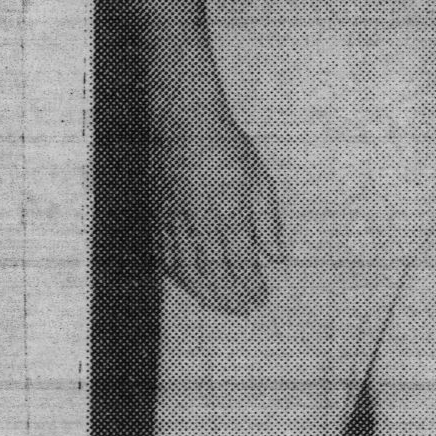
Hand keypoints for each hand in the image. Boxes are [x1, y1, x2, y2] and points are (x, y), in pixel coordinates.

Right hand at [150, 98, 287, 312]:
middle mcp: (199, 222)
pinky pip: (165, 254)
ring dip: (203, 292)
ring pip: (186, 268)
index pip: (241, 262)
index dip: (250, 286)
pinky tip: (188, 282)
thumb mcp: (260, 180)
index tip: (260, 301)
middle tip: (242, 312)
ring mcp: (174, 220)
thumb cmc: (228, 148)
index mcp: (229, 213)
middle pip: (212, 273)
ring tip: (219, 306)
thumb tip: (277, 257)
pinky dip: (177, 274)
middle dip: (228, 297)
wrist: (185, 123)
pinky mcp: (158, 215)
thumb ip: (268, 222)